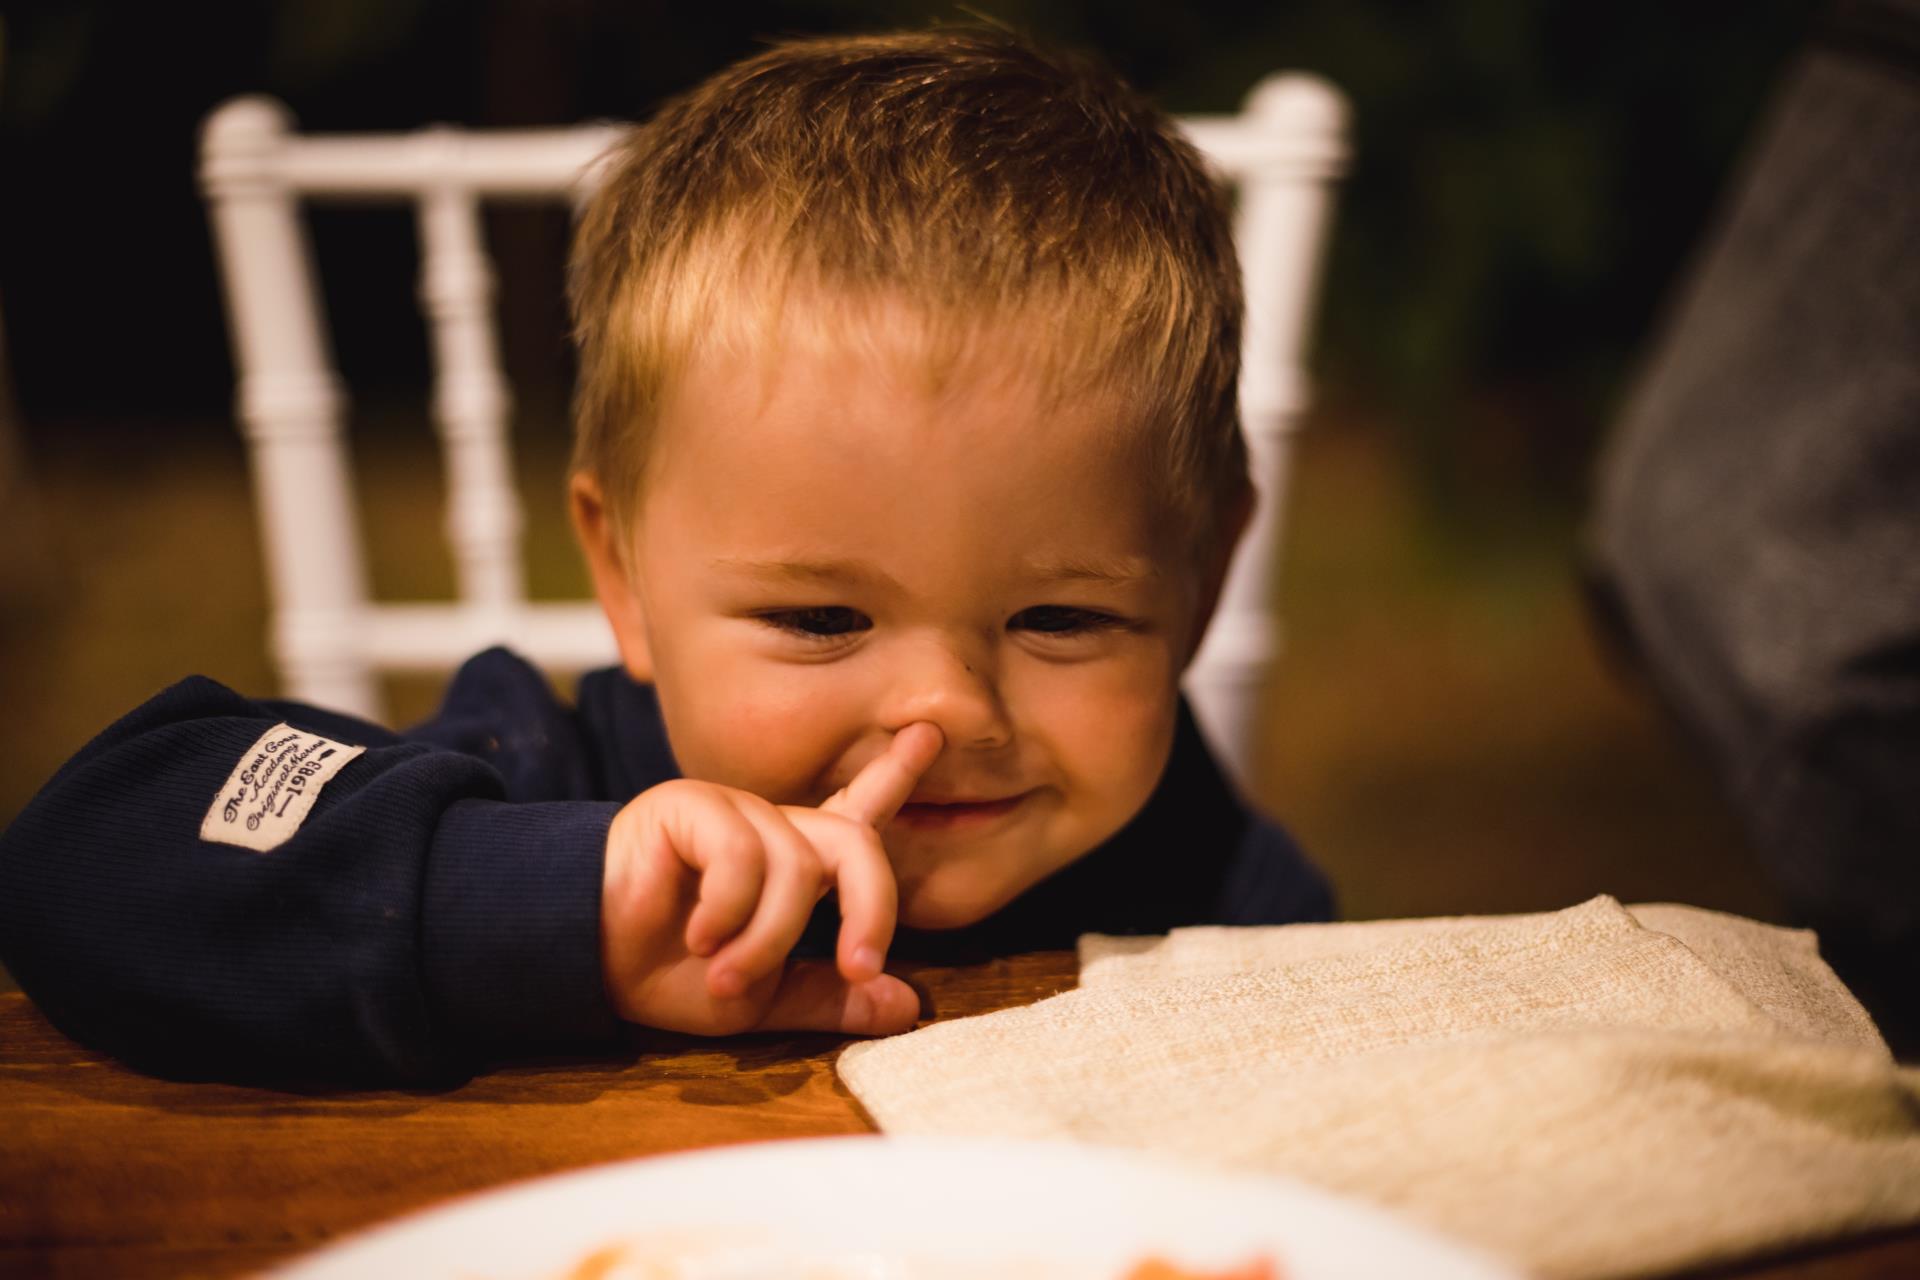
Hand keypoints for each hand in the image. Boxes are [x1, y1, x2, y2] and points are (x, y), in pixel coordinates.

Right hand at [599, 723, 943, 1036]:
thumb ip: (829, 998)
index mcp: (792, 864)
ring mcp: (733, 811)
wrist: (586, 962)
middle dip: (872, 904)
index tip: (931, 734)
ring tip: (724, 974)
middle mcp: (771, 828)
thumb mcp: (761, 998)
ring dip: (768, 937)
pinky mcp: (690, 805)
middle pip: (853, 842)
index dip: (894, 776)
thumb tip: (905, 1004)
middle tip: (858, 965)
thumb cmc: (666, 973)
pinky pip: (743, 856)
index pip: (857, 814)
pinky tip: (698, 935)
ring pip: (798, 866)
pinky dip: (728, 911)